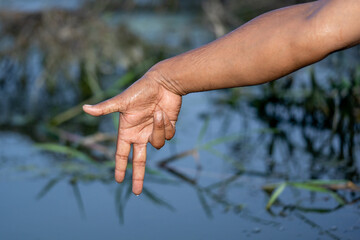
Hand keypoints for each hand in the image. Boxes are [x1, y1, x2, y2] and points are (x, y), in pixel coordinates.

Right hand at [83, 72, 181, 194]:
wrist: (164, 82)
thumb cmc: (141, 90)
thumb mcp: (122, 100)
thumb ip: (105, 108)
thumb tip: (85, 108)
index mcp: (127, 131)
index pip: (122, 154)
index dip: (120, 167)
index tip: (119, 181)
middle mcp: (140, 133)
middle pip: (139, 160)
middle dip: (138, 176)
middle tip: (137, 192)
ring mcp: (154, 131)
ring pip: (157, 144)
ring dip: (158, 130)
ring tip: (157, 113)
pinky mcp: (167, 127)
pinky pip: (168, 135)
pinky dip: (166, 126)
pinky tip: (164, 113)